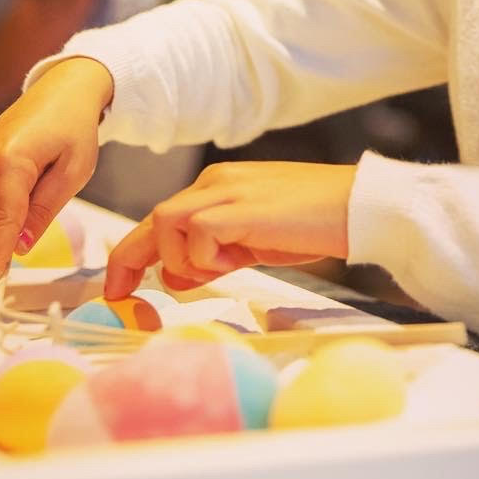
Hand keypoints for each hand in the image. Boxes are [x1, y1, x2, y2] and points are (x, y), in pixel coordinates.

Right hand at [0, 57, 112, 294]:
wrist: (61, 90)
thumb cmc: (74, 126)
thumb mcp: (74, 172)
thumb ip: (44, 211)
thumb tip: (19, 247)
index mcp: (9, 162)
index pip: (0, 223)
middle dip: (19, 230)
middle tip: (52, 190)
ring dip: (15, 216)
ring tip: (43, 175)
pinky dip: (8, 204)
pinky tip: (29, 177)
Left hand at [103, 160, 356, 298]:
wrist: (358, 206)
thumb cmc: (314, 224)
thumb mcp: (255, 241)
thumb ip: (216, 254)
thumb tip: (178, 276)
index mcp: (217, 188)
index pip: (161, 219)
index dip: (134, 253)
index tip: (120, 286)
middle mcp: (215, 184)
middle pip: (153, 220)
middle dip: (130, 260)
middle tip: (120, 294)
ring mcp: (226, 193)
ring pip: (167, 223)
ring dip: (181, 259)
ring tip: (218, 270)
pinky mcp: (241, 208)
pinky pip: (198, 234)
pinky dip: (205, 257)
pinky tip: (236, 262)